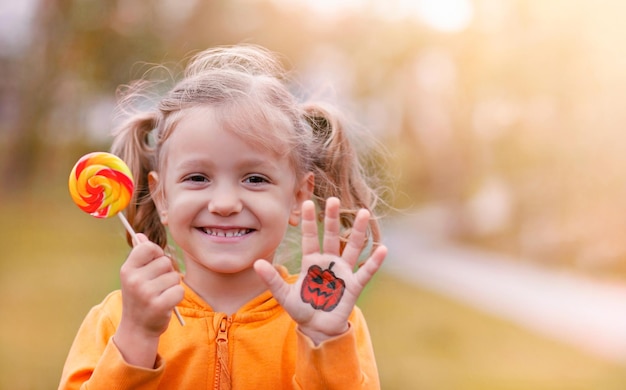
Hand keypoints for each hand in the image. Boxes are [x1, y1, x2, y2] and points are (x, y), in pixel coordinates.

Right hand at [114, 233, 183, 366]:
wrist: (138, 328)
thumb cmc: (140, 297)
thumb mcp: (134, 276)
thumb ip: (139, 255)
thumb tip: (140, 235)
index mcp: (127, 269)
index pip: (149, 247)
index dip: (157, 253)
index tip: (154, 264)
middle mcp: (134, 280)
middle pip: (166, 262)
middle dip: (167, 272)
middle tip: (157, 286)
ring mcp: (146, 293)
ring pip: (174, 277)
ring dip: (172, 286)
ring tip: (160, 295)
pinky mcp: (159, 305)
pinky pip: (179, 290)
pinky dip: (177, 297)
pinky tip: (167, 303)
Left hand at [254, 197, 386, 344]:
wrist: (316, 328)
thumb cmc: (300, 309)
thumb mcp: (283, 295)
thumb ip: (272, 279)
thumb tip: (256, 263)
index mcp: (311, 261)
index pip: (310, 237)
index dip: (309, 221)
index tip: (307, 202)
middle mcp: (328, 262)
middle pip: (332, 235)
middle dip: (333, 218)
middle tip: (334, 199)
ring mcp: (343, 272)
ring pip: (352, 247)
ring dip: (358, 231)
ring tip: (363, 212)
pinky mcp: (354, 285)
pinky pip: (366, 271)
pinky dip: (374, 261)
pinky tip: (382, 248)